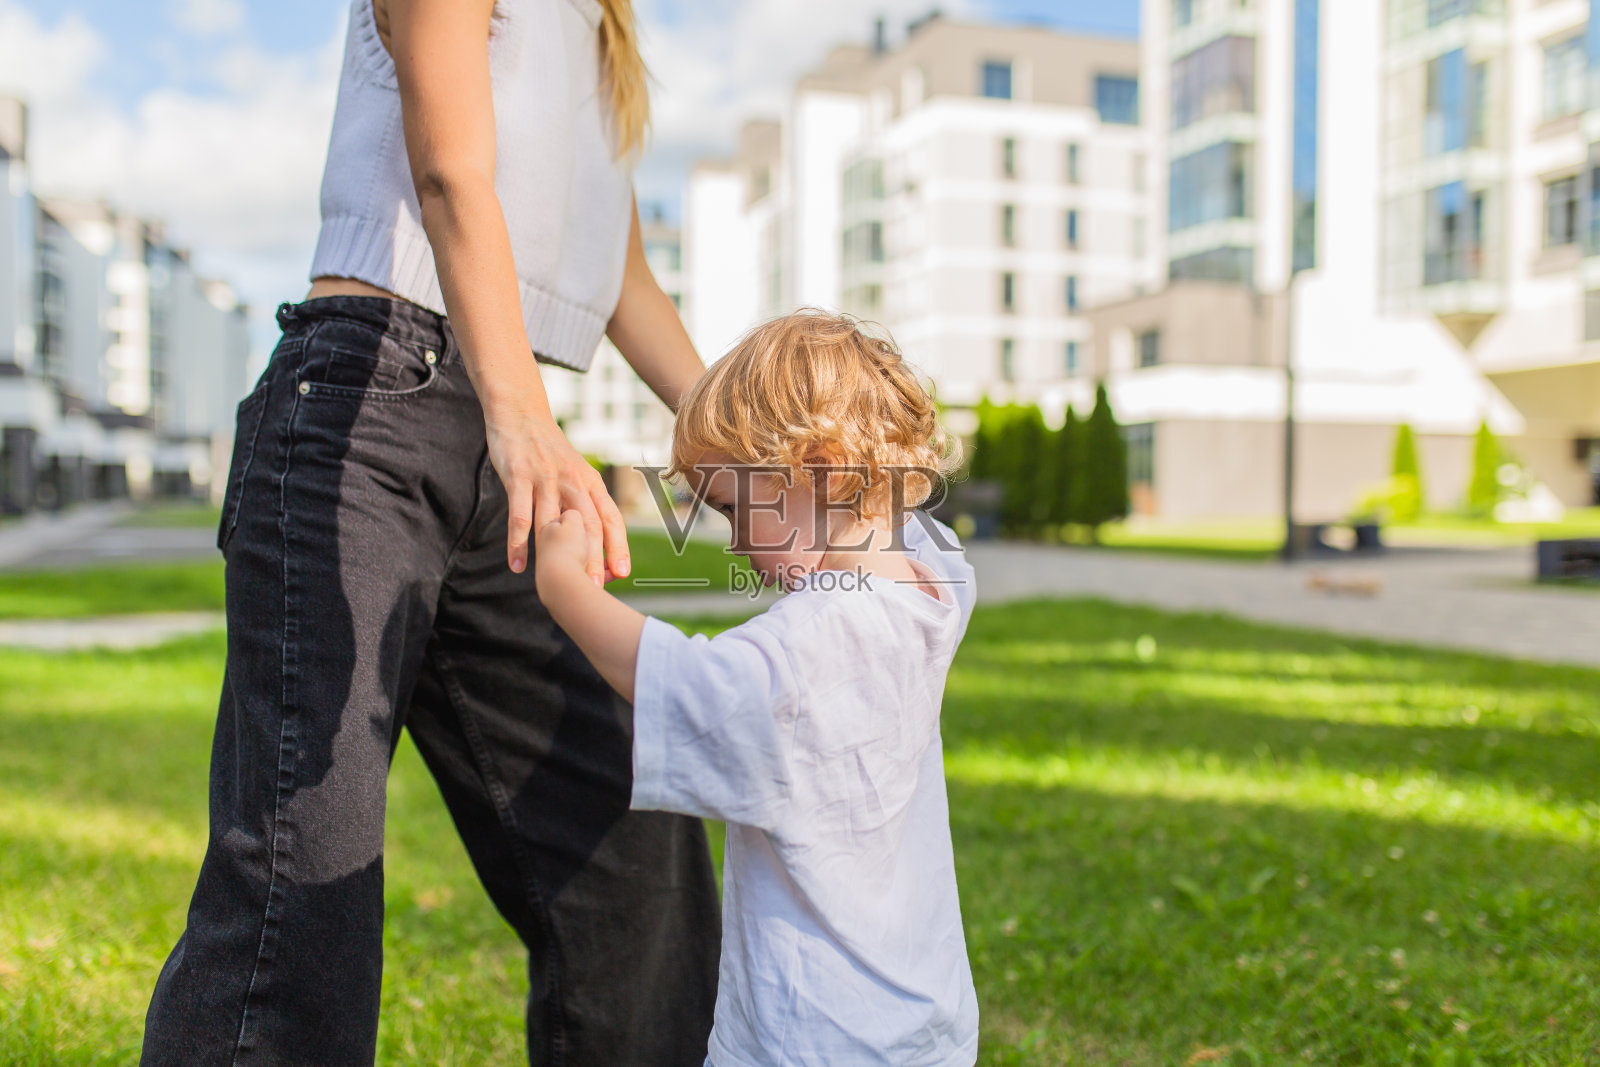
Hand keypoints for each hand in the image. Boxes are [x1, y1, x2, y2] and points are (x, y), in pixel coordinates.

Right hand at [483, 402, 629, 582]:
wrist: (521, 413)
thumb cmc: (550, 452)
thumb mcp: (575, 473)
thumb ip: (583, 503)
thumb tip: (593, 539)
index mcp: (590, 481)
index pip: (610, 517)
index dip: (618, 546)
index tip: (622, 573)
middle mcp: (573, 481)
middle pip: (587, 525)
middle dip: (593, 558)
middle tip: (594, 588)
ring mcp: (545, 478)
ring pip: (554, 522)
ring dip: (556, 555)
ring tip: (557, 583)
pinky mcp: (518, 476)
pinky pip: (519, 514)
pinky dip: (518, 541)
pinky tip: (517, 564)